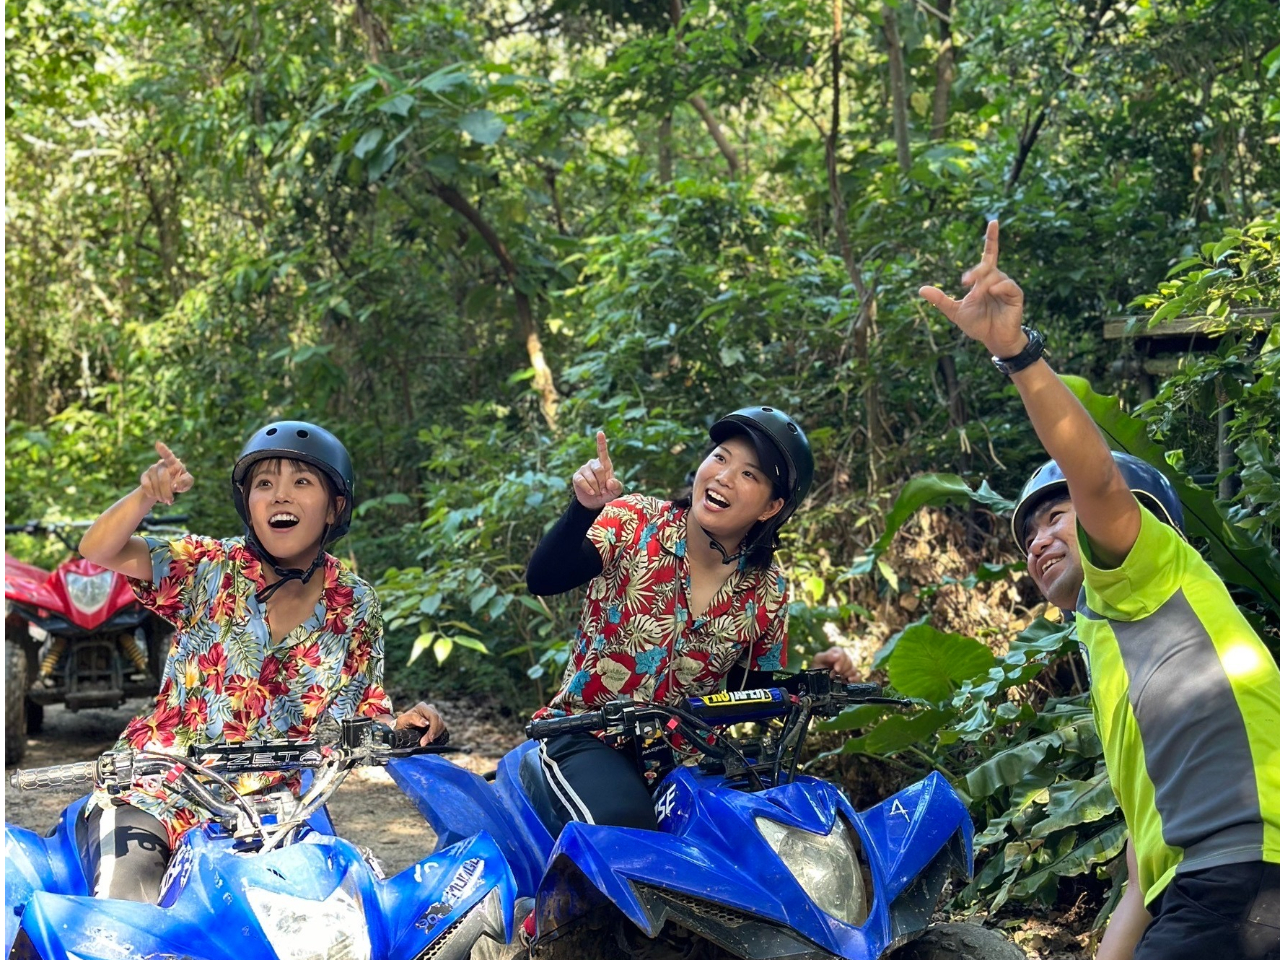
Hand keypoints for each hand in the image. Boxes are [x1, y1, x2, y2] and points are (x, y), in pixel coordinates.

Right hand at [139, 442, 193, 507]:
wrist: (167, 487)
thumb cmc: (180, 482)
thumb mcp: (187, 482)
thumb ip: (185, 481)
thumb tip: (174, 485)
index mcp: (173, 462)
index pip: (168, 455)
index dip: (163, 450)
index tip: (158, 443)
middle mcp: (161, 464)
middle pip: (163, 477)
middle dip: (166, 491)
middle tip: (170, 501)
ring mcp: (152, 469)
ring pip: (154, 483)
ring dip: (160, 494)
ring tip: (166, 500)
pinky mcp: (144, 476)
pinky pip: (145, 485)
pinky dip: (151, 493)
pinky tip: (154, 496)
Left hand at [395, 701, 446, 745]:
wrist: (402, 728)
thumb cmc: (402, 723)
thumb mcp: (403, 720)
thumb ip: (413, 719)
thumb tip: (425, 723)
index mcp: (422, 707)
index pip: (433, 716)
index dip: (433, 728)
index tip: (429, 739)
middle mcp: (430, 709)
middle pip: (439, 721)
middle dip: (433, 733)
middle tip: (425, 743)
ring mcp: (434, 715)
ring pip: (441, 725)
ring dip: (435, 735)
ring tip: (426, 742)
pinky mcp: (436, 722)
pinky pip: (441, 729)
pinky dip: (437, 735)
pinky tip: (430, 739)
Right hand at [571, 431, 623, 510]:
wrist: (595, 502)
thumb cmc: (607, 493)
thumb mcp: (616, 491)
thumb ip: (617, 485)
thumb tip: (609, 482)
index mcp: (605, 464)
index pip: (602, 451)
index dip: (601, 442)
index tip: (600, 432)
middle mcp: (593, 464)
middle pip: (599, 469)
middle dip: (602, 482)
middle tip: (603, 489)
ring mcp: (584, 469)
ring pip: (591, 477)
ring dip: (596, 488)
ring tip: (597, 491)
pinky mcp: (577, 476)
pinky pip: (582, 481)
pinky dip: (588, 489)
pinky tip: (592, 492)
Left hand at [811, 646, 859, 682]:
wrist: (816, 681)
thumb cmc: (816, 668)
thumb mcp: (818, 660)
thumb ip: (826, 656)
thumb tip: (837, 656)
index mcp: (836, 652)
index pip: (842, 653)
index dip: (841, 661)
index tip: (836, 669)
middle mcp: (843, 659)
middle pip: (849, 662)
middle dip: (842, 669)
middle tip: (834, 675)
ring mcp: (848, 668)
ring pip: (853, 669)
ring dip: (847, 674)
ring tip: (839, 678)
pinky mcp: (851, 677)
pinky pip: (858, 676)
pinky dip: (855, 678)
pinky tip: (849, 680)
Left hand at [919, 220, 1027, 357]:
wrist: (993, 340)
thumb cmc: (977, 324)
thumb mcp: (954, 312)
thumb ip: (940, 300)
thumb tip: (921, 289)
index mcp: (984, 279)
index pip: (989, 254)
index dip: (991, 238)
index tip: (993, 221)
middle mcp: (997, 278)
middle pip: (986, 266)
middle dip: (975, 272)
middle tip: (964, 283)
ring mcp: (1007, 286)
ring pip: (994, 276)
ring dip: (983, 286)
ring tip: (976, 298)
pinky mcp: (1016, 295)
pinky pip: (1008, 285)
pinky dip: (999, 287)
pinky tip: (991, 292)